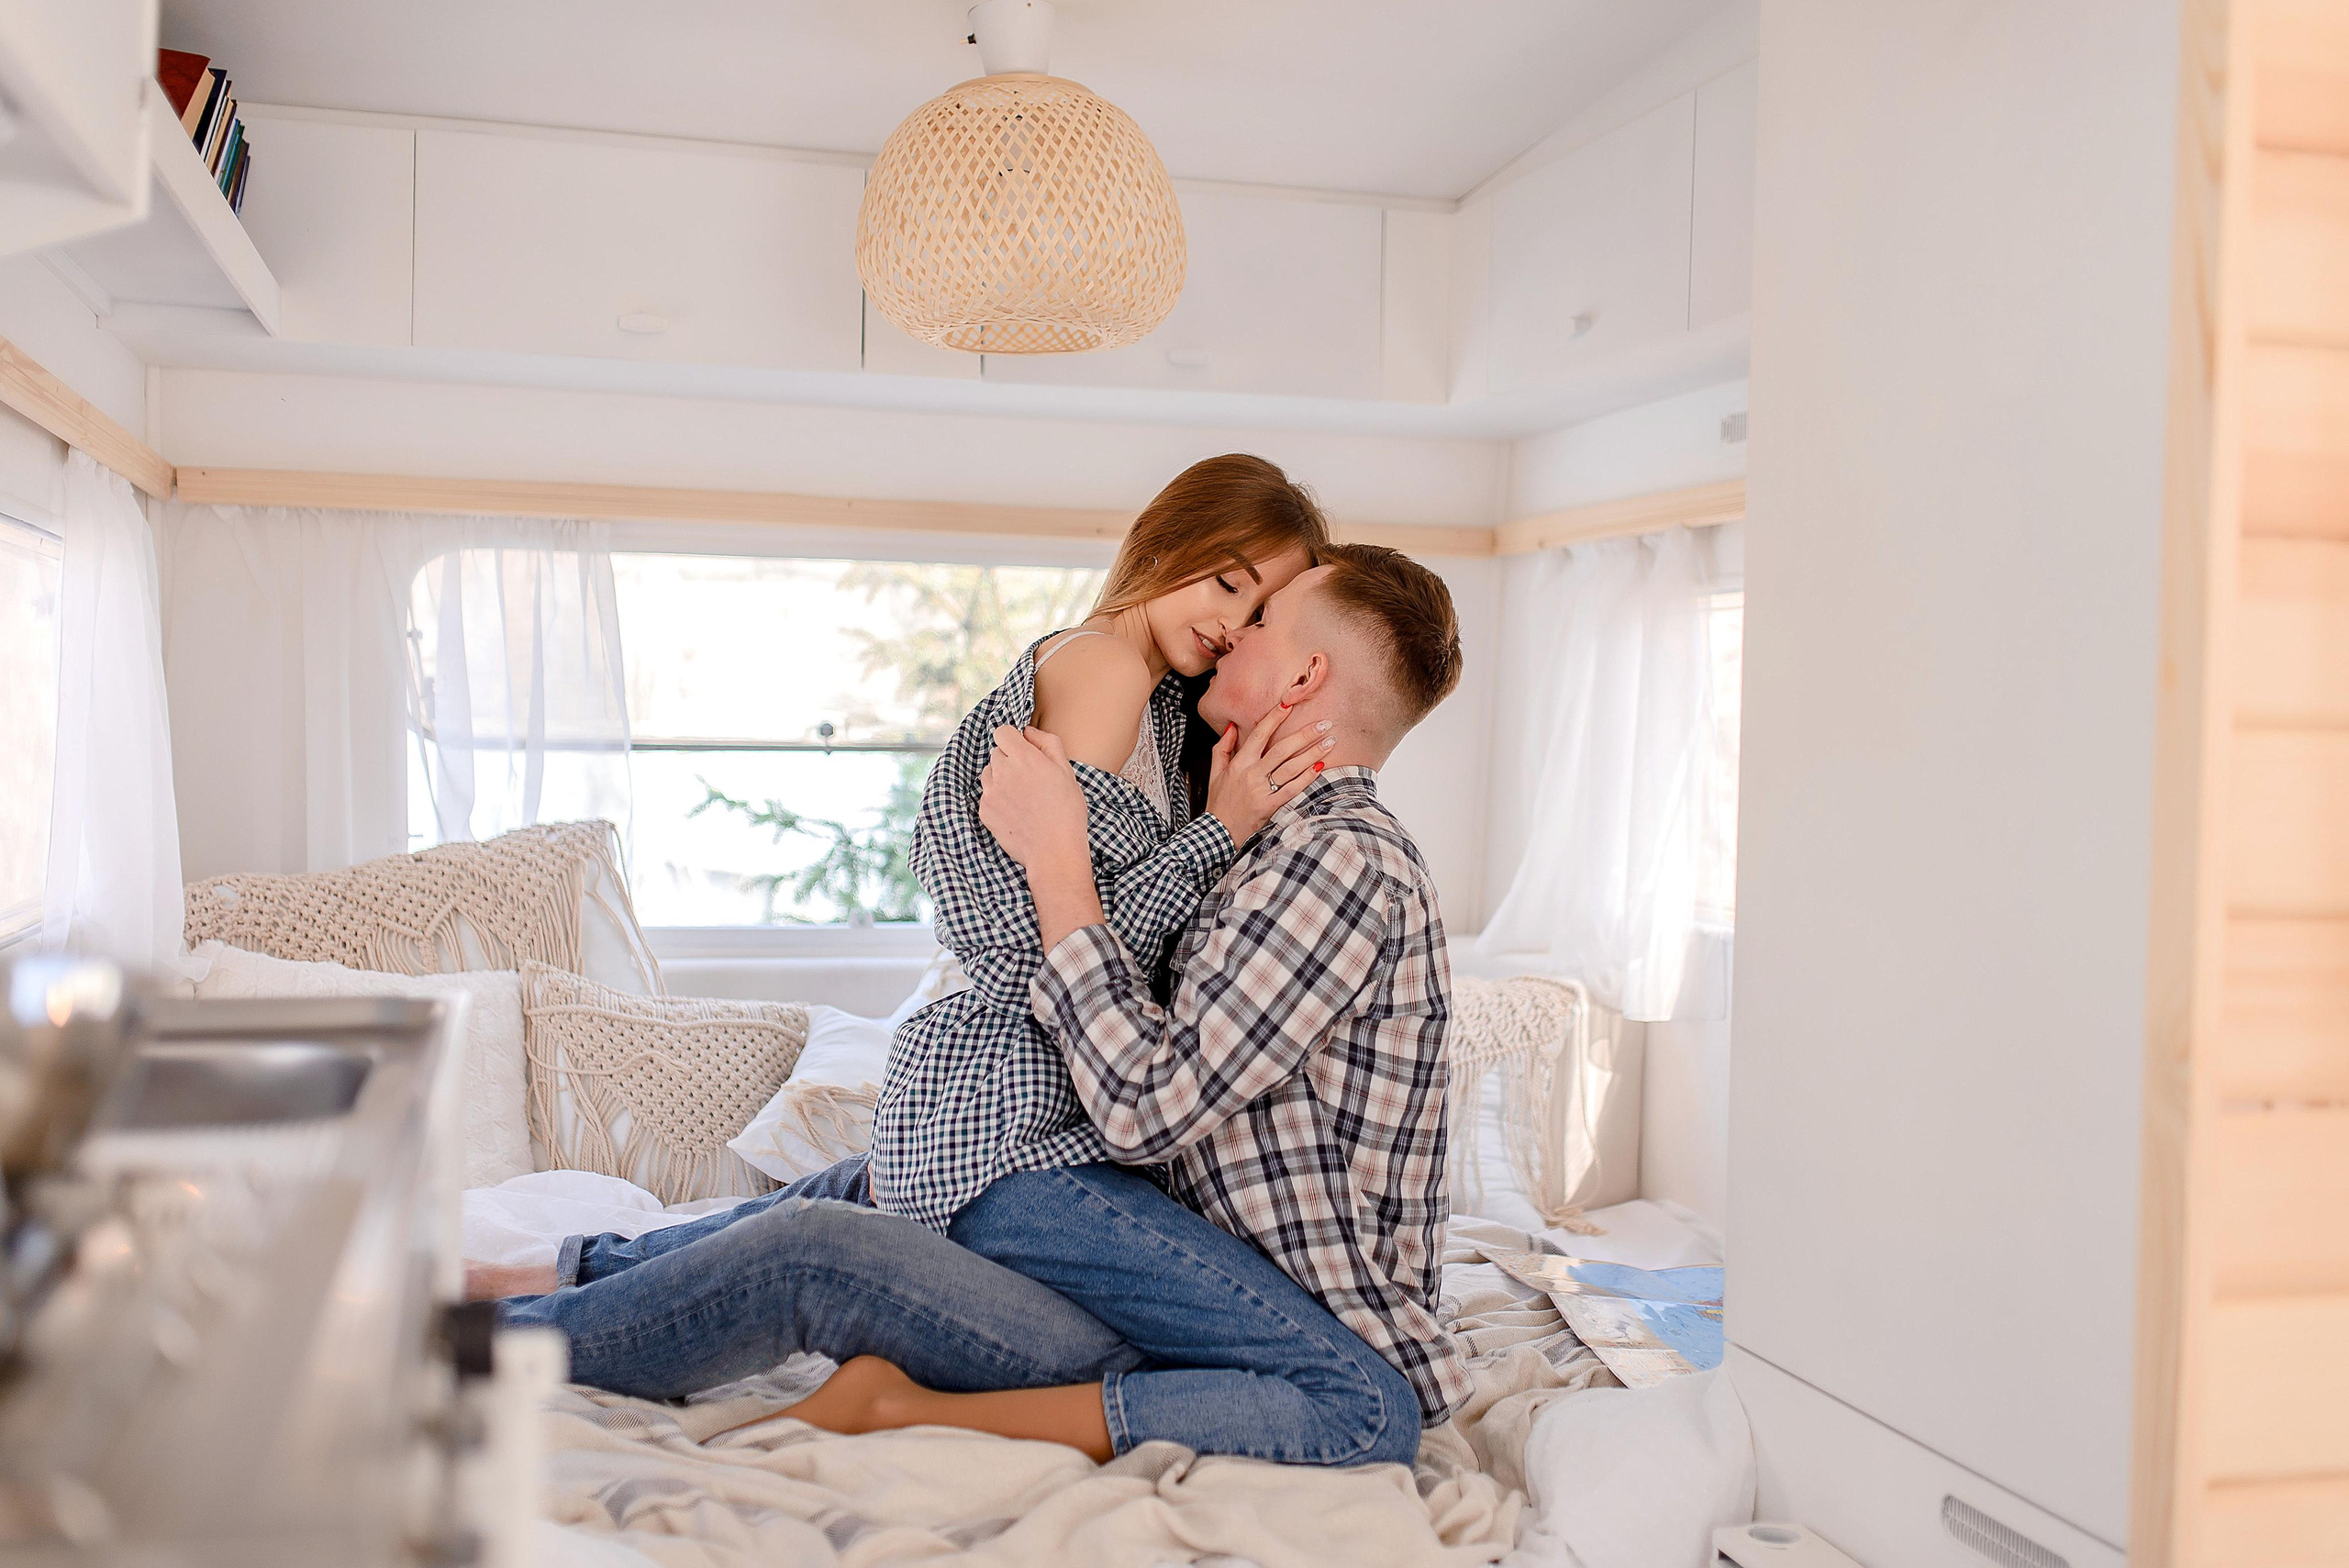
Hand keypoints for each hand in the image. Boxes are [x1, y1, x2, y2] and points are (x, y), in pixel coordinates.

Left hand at [977, 725, 1090, 872]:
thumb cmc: (1066, 812)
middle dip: (1010, 760)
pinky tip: (1016, 811)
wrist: (1054, 851)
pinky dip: (997, 799)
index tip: (1024, 751)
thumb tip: (1028, 732)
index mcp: (1024, 758)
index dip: (1013, 739)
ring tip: (1022, 796)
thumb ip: (1047, 743)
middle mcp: (1002, 771)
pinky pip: (986, 795)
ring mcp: (990, 792)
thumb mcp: (1066, 771)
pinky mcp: (985, 811)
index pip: (1002, 732)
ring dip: (1001, 778)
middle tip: (1030, 779)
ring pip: (989, 773)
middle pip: (996, 753)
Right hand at [1206, 706, 1331, 841]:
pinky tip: (1320, 767)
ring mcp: (1261, 790)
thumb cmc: (1219, 803)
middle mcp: (1251, 774)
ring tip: (1330, 741)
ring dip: (1312, 753)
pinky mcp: (1269, 806)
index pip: (1259, 734)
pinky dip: (1306, 778)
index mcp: (1239, 763)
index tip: (1289, 703)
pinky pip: (1292, 789)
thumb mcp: (1214, 773)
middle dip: (1305, 734)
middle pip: (1282, 748)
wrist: (1217, 833)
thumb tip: (1231, 727)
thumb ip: (1222, 748)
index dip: (1274, 717)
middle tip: (1325, 723)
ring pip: (1291, 767)